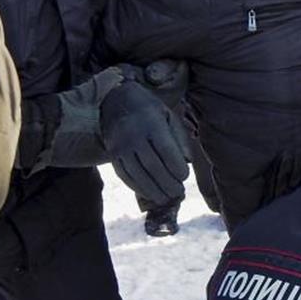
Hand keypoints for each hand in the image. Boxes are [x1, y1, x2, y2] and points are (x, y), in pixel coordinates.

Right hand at [99, 66, 189, 204]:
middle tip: (179, 192)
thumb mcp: (168, 115)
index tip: (185, 176)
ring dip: (153, 190)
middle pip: (152, 165)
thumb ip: (179, 137)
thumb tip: (188, 161)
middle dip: (167, 182)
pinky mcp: (112, 155)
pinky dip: (138, 187)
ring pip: (138, 174)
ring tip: (166, 198)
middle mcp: (134, 135)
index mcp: (151, 123)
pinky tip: (149, 193)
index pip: (166, 149)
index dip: (176, 166)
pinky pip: (125, 175)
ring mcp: (120, 146)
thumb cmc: (148, 109)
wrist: (115, 101)